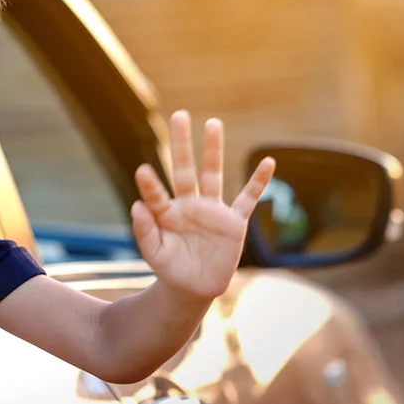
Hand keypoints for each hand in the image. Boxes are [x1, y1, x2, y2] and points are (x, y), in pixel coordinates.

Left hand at [130, 110, 275, 299]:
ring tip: (213, 123)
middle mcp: (189, 205)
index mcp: (166, 213)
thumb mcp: (154, 254)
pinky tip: (268, 162)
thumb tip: (136, 205)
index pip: (157, 194)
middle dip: (181, 144)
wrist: (194, 288)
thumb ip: (144, 231)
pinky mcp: (233, 223)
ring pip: (213, 175)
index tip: (142, 171)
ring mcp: (212, 211)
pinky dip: (258, 182)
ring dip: (213, 150)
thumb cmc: (171, 268)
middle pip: (185, 169)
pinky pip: (248, 198)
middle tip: (180, 115)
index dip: (150, 184)